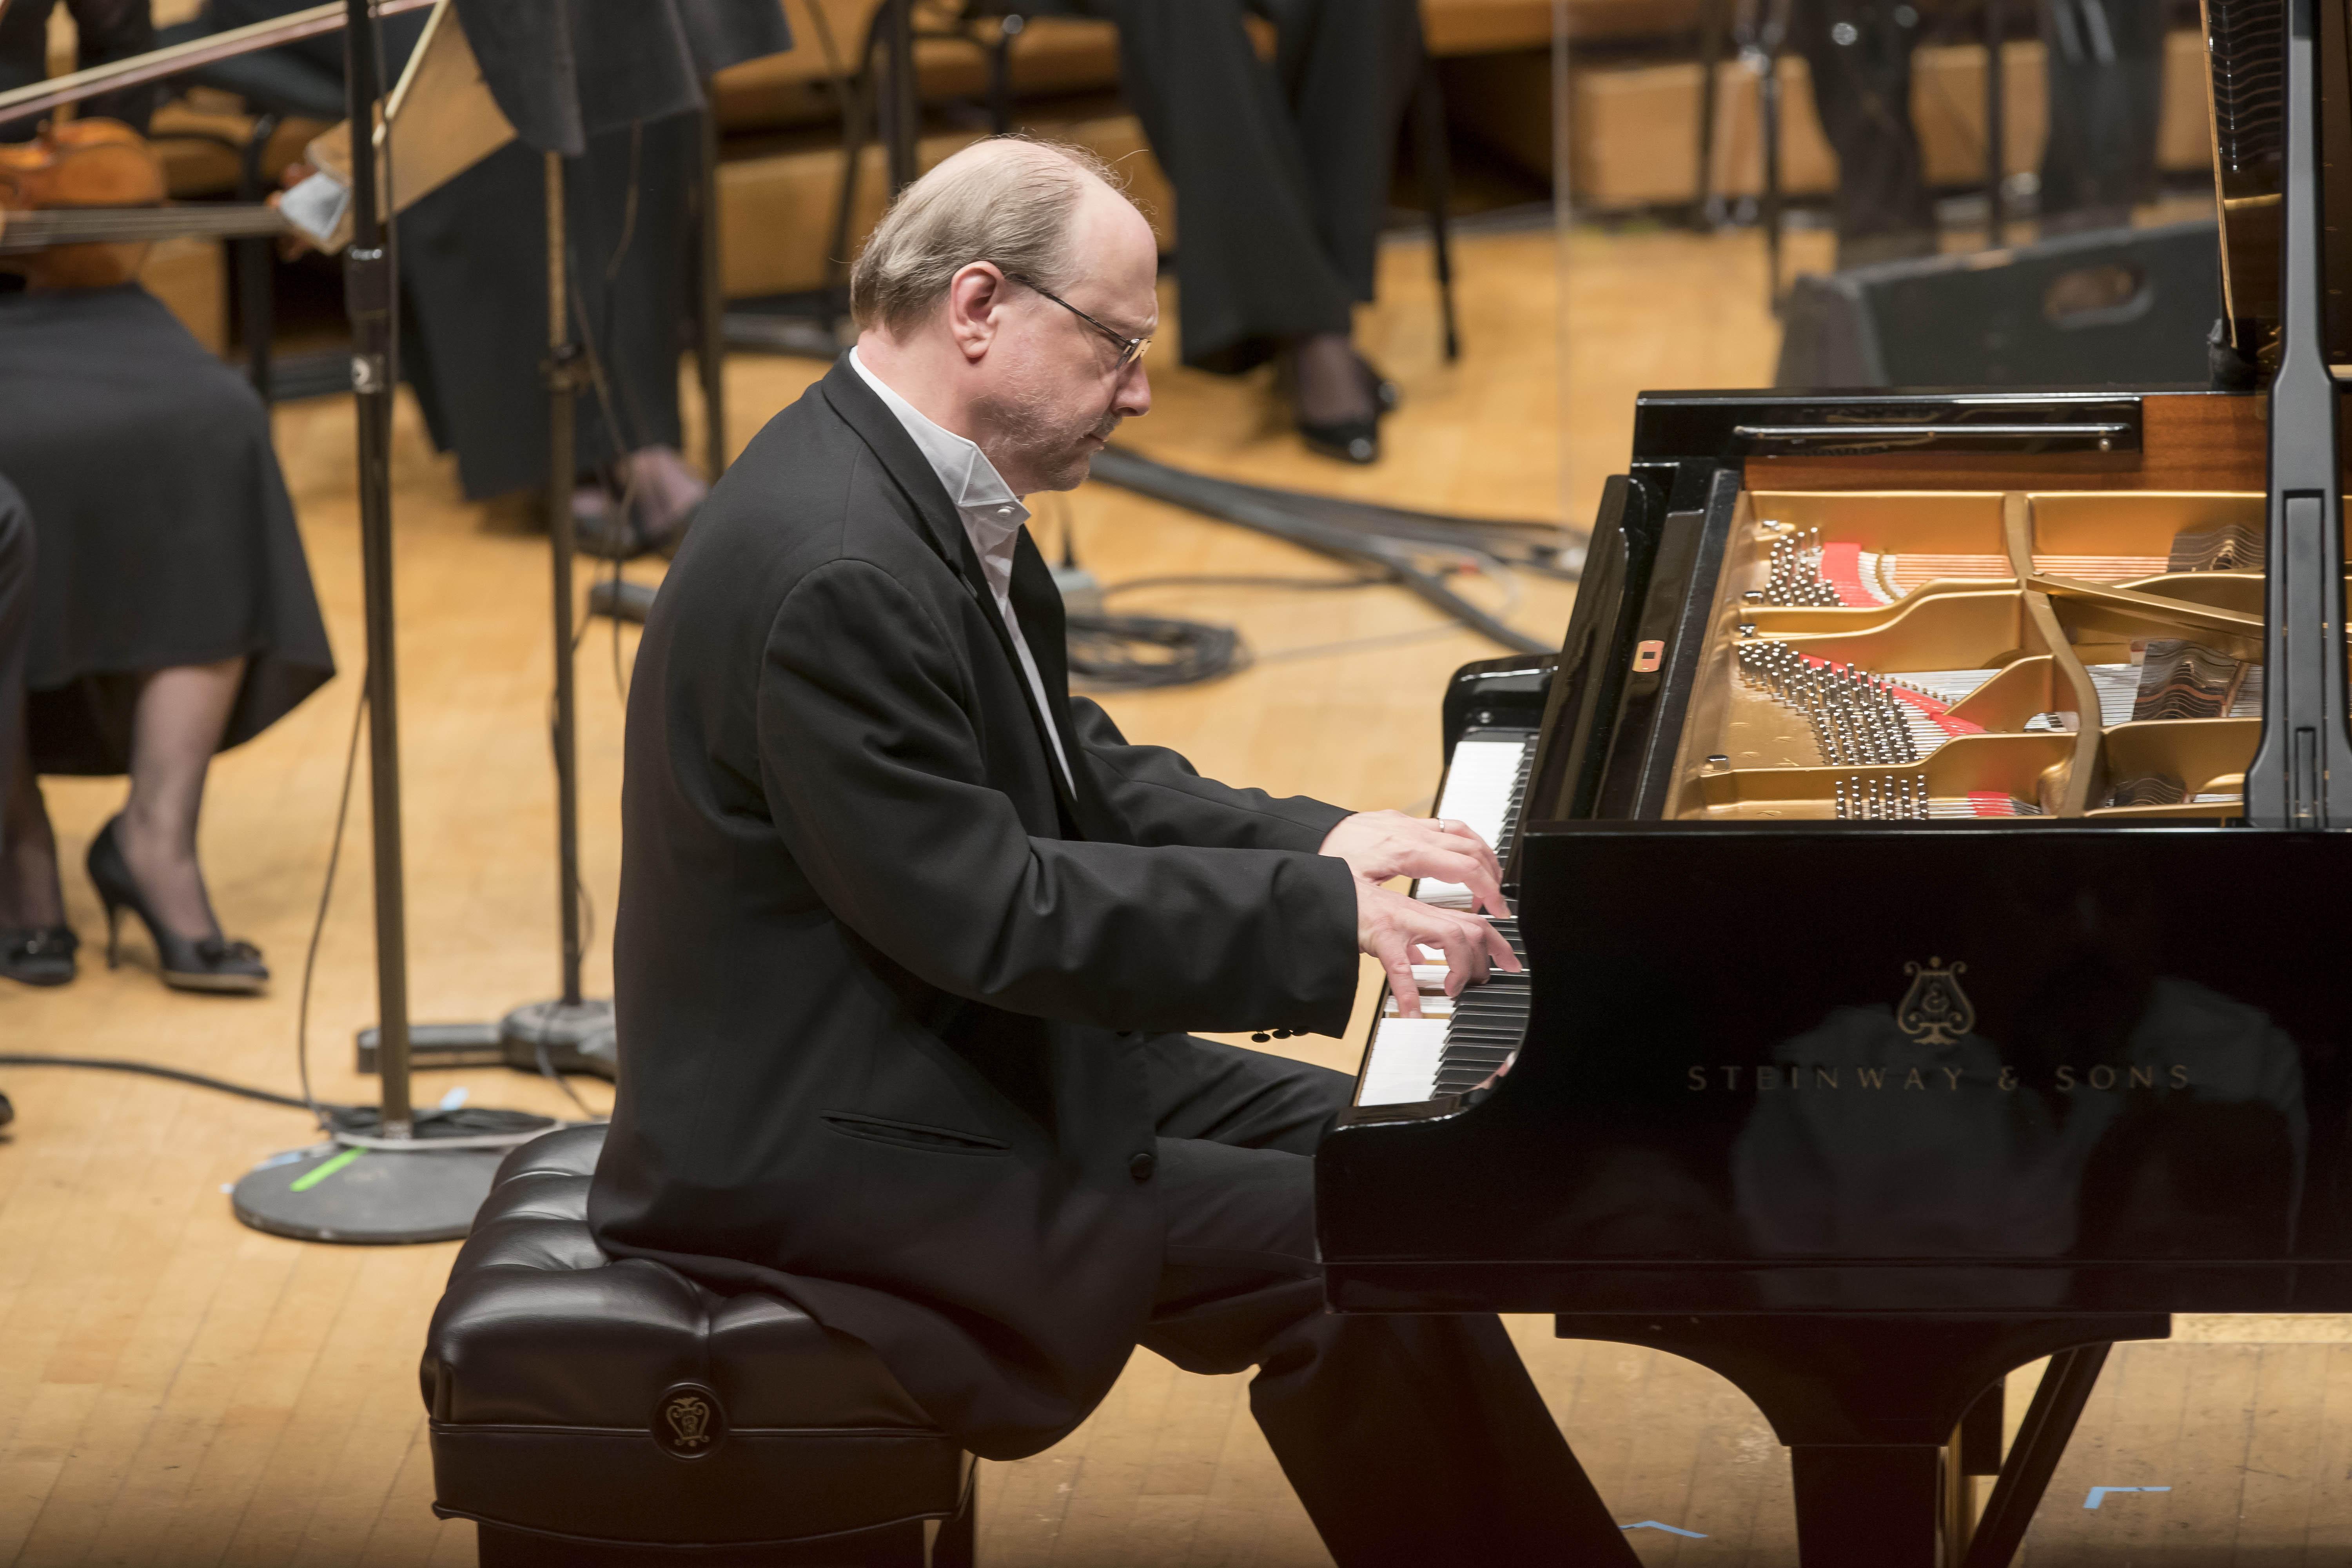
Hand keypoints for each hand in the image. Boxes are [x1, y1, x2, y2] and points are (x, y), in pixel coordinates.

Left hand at [1319, 809, 1507, 915]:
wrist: (1309, 832)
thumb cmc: (1327, 861)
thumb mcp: (1356, 898)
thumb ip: (1388, 929)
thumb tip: (1415, 960)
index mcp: (1406, 852)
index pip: (1464, 867)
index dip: (1489, 890)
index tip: (1498, 912)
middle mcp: (1413, 833)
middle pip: (1472, 849)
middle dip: (1493, 878)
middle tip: (1497, 906)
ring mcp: (1411, 823)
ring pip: (1465, 832)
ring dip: (1484, 858)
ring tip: (1491, 884)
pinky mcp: (1405, 821)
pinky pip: (1449, 825)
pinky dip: (1467, 842)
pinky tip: (1468, 858)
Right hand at [1355, 881, 1518, 1018]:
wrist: (1326, 895)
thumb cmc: (1357, 909)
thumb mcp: (1392, 924)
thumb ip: (1409, 941)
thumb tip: (1418, 961)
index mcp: (1424, 913)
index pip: (1474, 922)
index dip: (1499, 944)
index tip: (1512, 965)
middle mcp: (1419, 914)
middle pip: (1471, 929)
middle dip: (1483, 960)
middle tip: (1476, 985)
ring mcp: (1402, 922)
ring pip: (1452, 936)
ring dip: (1460, 968)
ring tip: (1451, 991)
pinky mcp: (1381, 934)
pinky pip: (1401, 966)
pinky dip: (1410, 993)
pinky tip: (1412, 1013)